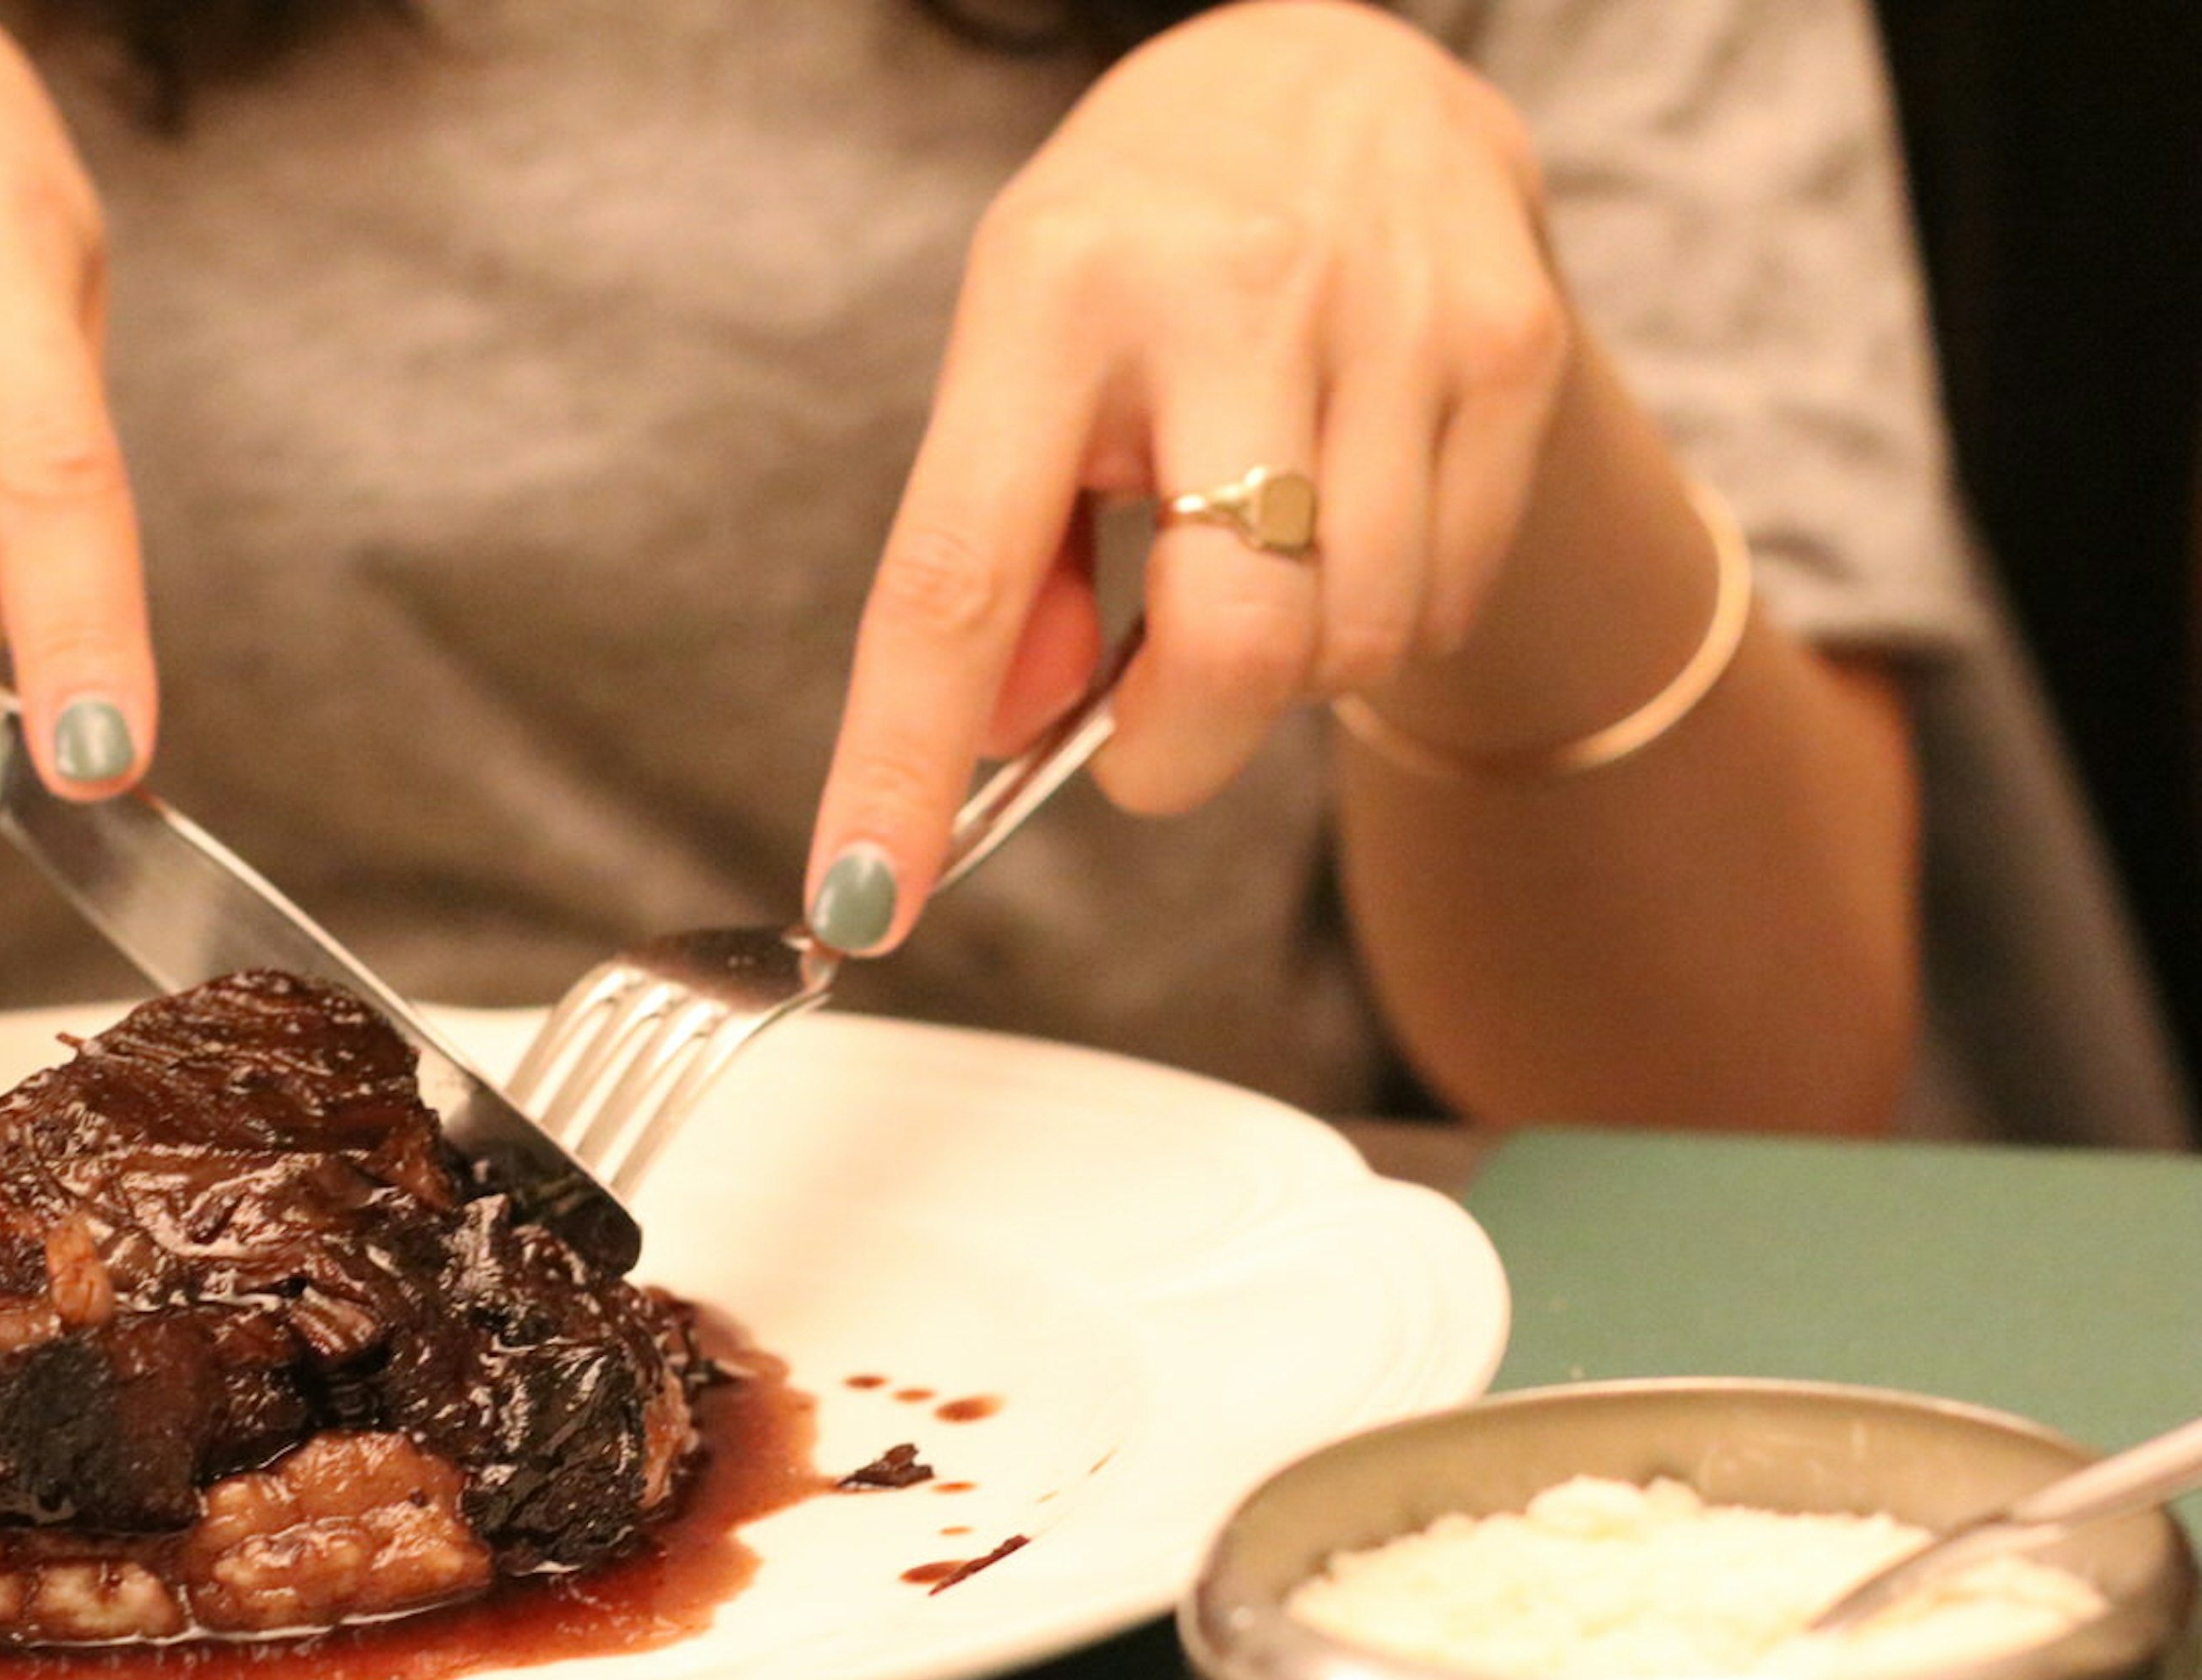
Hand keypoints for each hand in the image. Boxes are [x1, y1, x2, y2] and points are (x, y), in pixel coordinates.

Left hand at [804, 0, 1566, 950]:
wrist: (1339, 67)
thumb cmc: (1144, 245)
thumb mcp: (1019, 355)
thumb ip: (1001, 557)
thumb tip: (999, 741)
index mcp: (1053, 296)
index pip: (958, 576)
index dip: (902, 760)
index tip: (866, 899)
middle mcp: (1229, 295)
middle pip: (1225, 645)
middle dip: (1175, 752)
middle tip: (1139, 740)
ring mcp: (1393, 320)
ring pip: (1350, 644)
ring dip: (1286, 672)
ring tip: (1250, 561)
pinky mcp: (1512, 349)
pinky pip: (1444, 600)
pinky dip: (1380, 615)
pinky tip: (1342, 519)